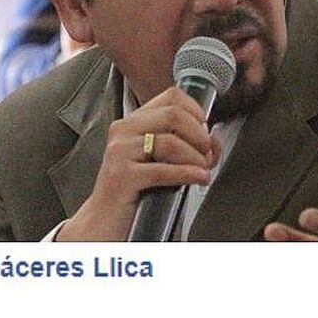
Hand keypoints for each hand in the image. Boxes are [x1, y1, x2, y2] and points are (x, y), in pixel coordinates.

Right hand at [57, 87, 220, 240]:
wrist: (105, 221)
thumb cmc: (134, 191)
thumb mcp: (158, 160)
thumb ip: (183, 145)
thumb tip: (213, 141)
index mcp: (133, 122)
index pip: (171, 96)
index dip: (196, 112)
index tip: (206, 131)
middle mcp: (123, 131)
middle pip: (174, 115)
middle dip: (199, 136)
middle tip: (208, 155)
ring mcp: (120, 152)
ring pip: (171, 142)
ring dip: (196, 158)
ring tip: (203, 170)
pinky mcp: (122, 176)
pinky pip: (163, 170)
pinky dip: (188, 173)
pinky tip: (198, 178)